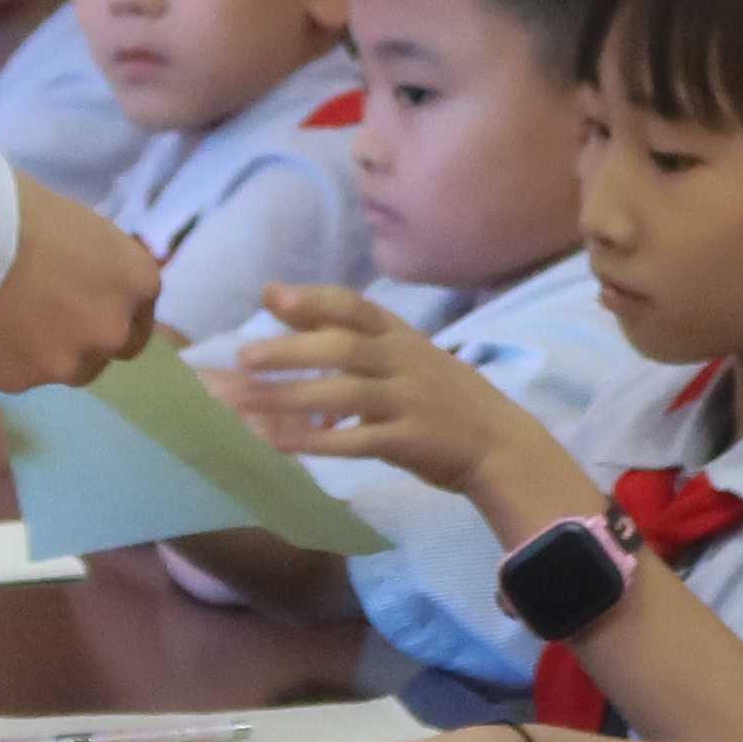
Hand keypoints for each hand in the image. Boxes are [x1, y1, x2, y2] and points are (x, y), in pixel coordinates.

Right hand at [0, 173, 158, 401]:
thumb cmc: (13, 206)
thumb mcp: (74, 221)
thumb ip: (92, 258)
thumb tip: (82, 268)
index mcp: (135, 279)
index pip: (143, 308)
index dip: (114, 305)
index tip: (91, 299)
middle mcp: (113, 328)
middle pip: (111, 347)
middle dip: (86, 336)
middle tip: (48, 315)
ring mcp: (68, 361)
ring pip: (65, 367)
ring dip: (47, 353)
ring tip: (8, 323)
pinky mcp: (21, 383)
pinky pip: (19, 375)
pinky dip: (5, 360)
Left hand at [202, 287, 545, 502]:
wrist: (500, 443)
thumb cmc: (438, 395)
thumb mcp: (401, 353)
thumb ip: (344, 331)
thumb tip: (275, 297)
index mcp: (401, 335)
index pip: (355, 307)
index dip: (313, 300)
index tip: (272, 297)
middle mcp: (404, 361)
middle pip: (344, 348)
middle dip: (291, 352)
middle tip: (243, 358)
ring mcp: (409, 401)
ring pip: (344, 395)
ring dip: (290, 399)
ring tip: (242, 405)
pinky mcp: (410, 441)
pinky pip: (357, 441)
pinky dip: (315, 443)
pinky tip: (277, 444)